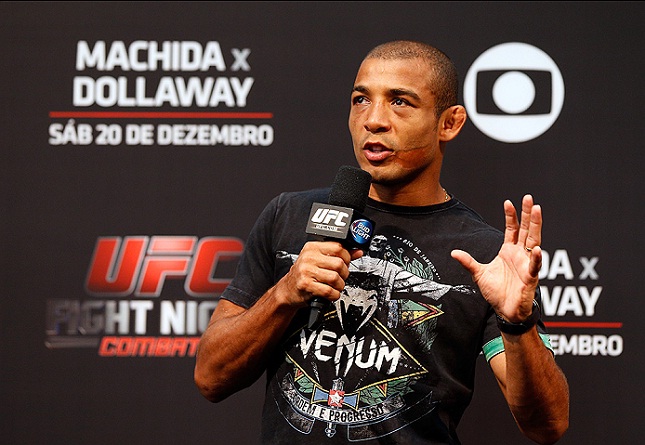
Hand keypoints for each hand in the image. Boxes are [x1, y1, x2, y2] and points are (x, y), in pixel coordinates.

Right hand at [279, 241, 363, 306]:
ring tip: (334, 286)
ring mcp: (306, 271)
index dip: (347, 257)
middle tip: (340, 277)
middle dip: (344, 274)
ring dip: (339, 286)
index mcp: (312, 247)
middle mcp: (308, 257)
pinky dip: (334, 295)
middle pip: (339, 264)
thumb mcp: (319, 260)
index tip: (345, 263)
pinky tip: (330, 293)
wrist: (288, 290)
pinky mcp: (305, 285)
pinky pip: (329, 291)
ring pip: (335, 278)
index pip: (338, 247)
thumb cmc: (304, 274)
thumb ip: (339, 255)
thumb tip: (357, 251)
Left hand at [451, 195, 541, 321]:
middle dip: (527, 214)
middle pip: (526, 230)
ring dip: (535, 226)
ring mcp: (526, 264)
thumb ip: (468, 262)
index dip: (510, 216)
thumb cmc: (496, 292)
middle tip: (529, 198)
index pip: (511, 229)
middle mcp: (519, 255)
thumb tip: (454, 252)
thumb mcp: (478, 274)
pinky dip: (535, 258)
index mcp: (508, 251)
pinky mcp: (530, 278)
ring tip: (537, 211)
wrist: (505, 311)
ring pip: (533, 241)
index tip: (508, 202)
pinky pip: (534, 266)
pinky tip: (535, 249)